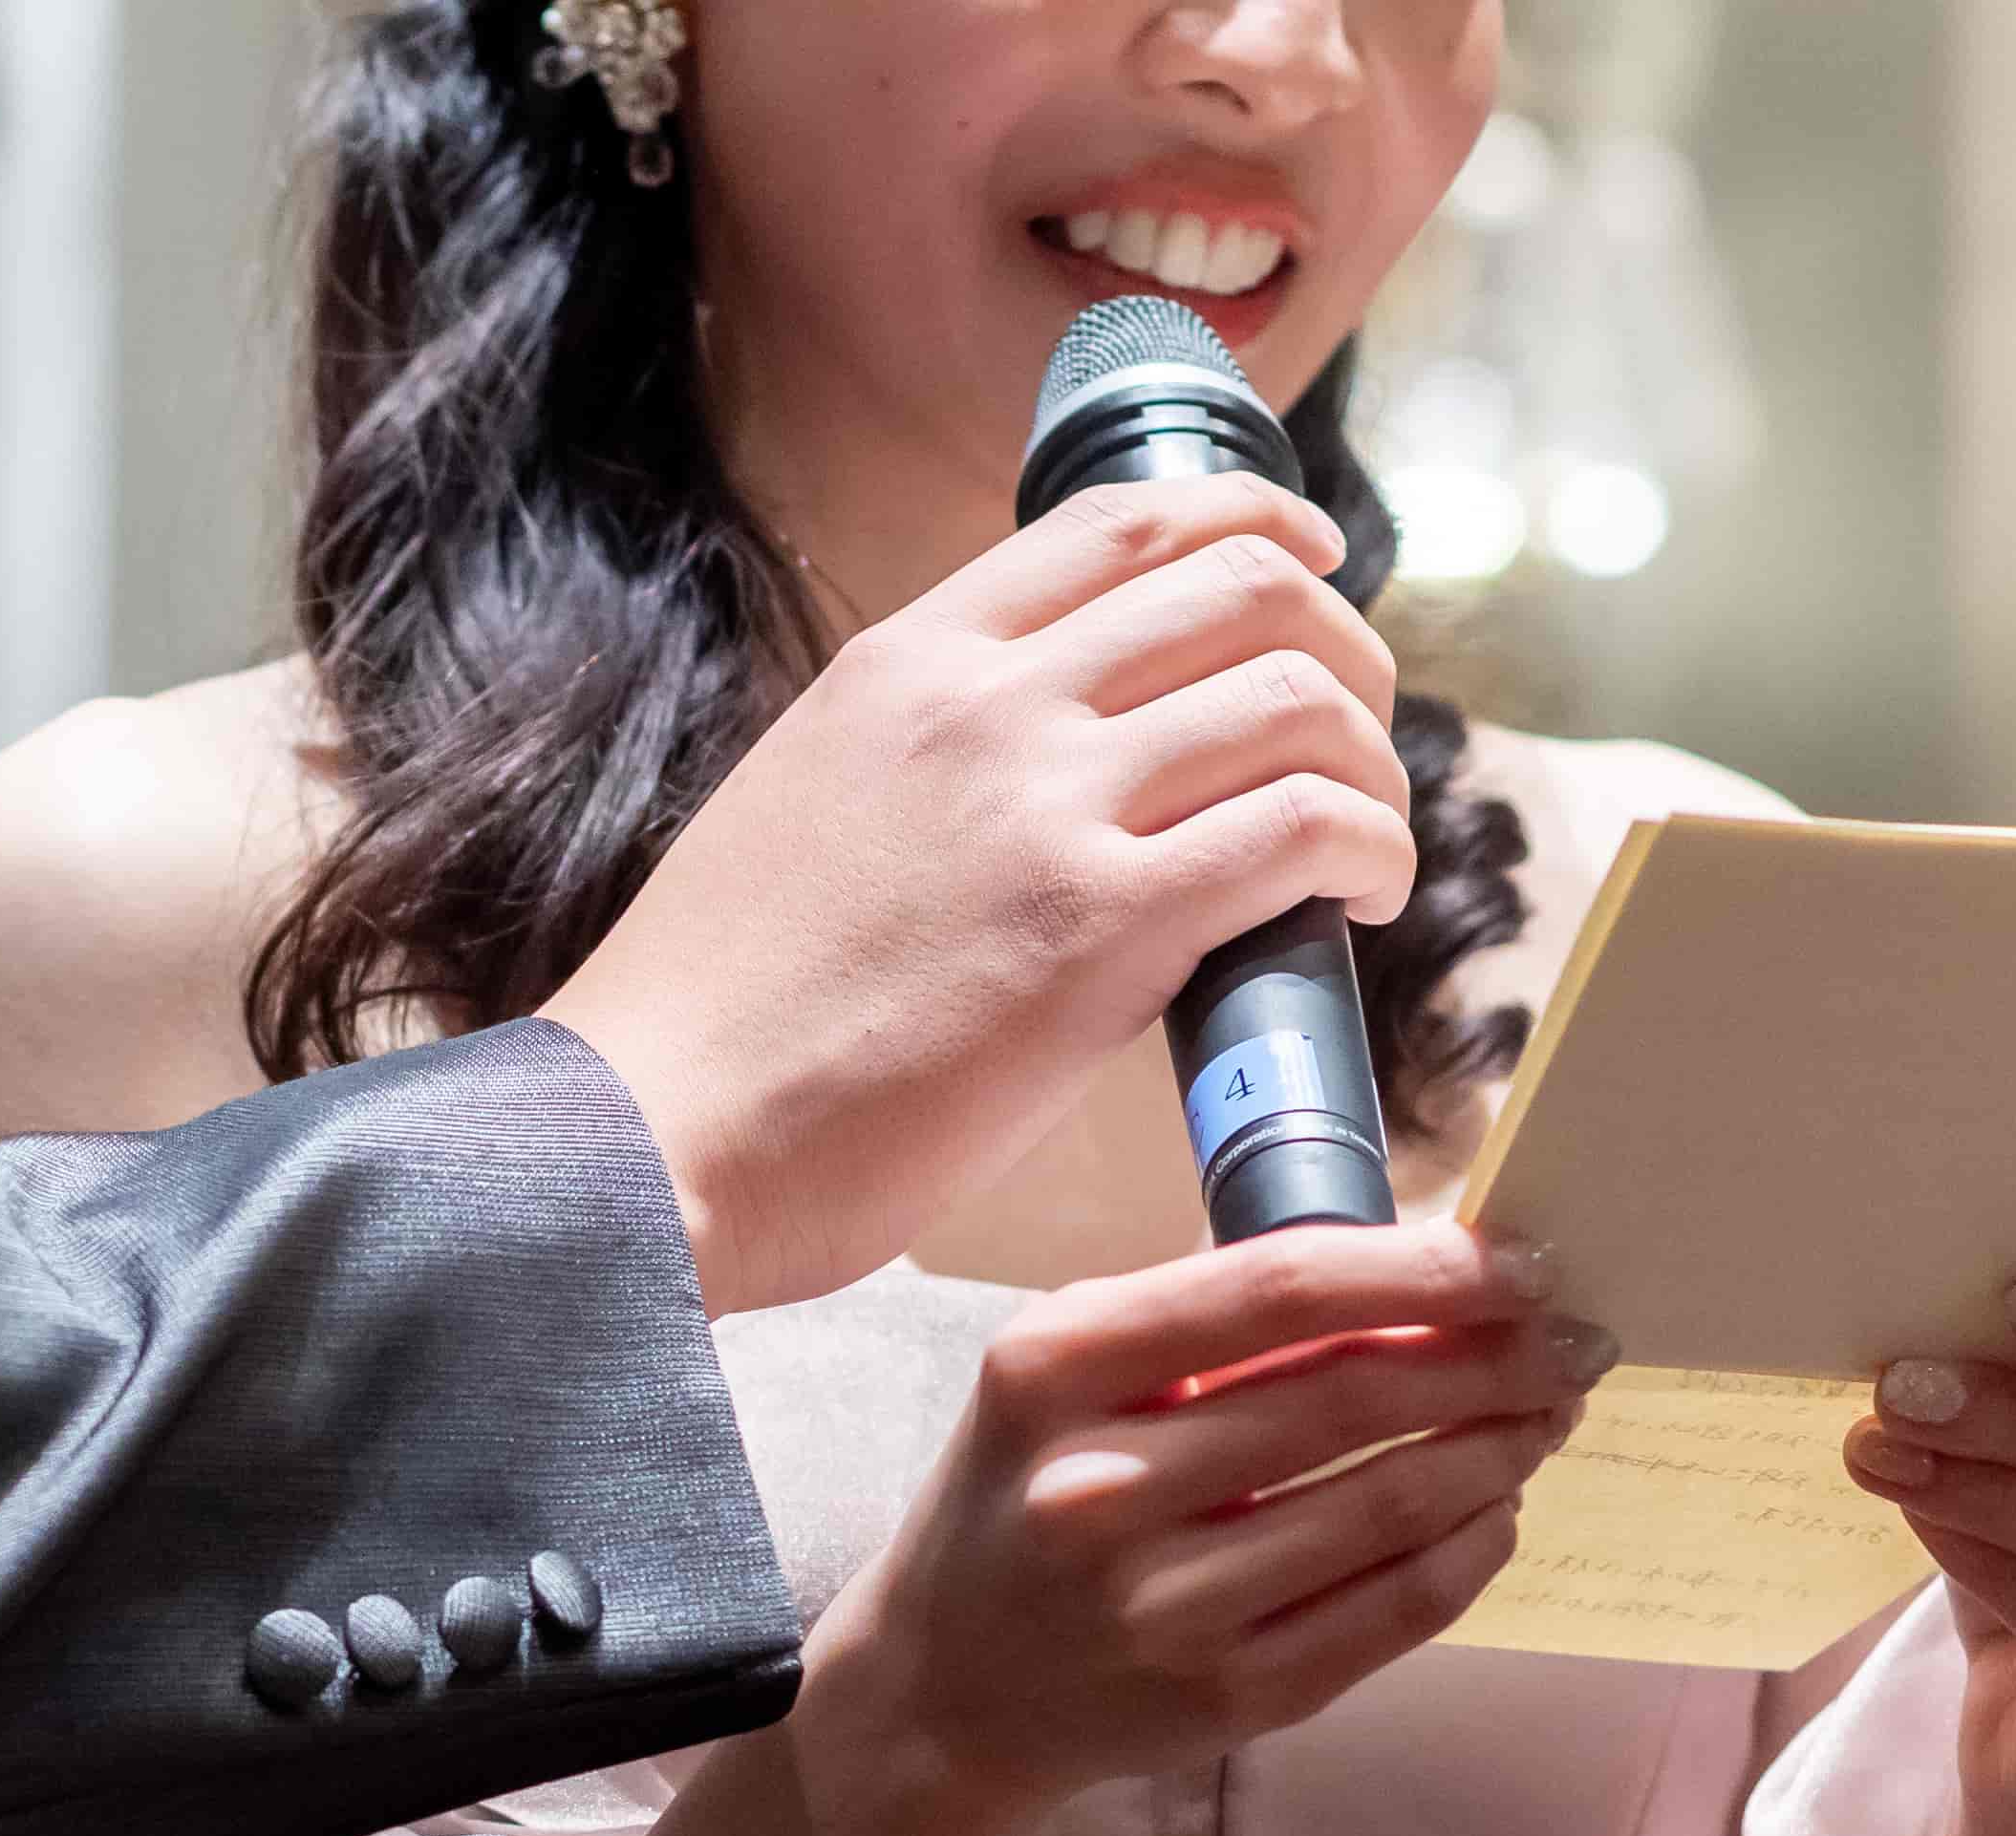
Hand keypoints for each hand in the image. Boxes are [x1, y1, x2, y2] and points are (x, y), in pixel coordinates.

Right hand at [542, 478, 1412, 1315]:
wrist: (643, 1133)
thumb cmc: (711, 1022)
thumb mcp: (807, 812)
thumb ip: (928, 770)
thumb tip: (1054, 794)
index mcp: (907, 662)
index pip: (1124, 522)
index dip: (1257, 526)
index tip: (1313, 574)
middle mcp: (984, 702)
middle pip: (1242, 588)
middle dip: (1343, 651)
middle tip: (1357, 738)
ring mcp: (1044, 806)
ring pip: (1297, 701)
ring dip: (1372, 763)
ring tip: (1369, 840)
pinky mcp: (1097, 931)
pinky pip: (1303, 830)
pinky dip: (1369, 849)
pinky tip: (1361, 903)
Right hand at [801, 1223, 1609, 1835]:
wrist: (947, 1689)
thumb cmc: (1030, 1492)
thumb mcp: (1070, 1374)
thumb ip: (1216, 1321)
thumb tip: (1432, 1269)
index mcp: (1054, 1368)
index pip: (1280, 1289)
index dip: (1426, 1268)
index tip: (1524, 1261)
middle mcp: (1101, 1484)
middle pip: (1356, 1393)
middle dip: (1497, 1357)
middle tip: (1571, 1341)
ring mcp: (1165, 1603)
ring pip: (1396, 1503)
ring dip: (1502, 1448)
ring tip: (1544, 1415)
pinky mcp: (1228, 1695)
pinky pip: (1399, 1608)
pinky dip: (1475, 1547)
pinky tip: (1495, 1509)